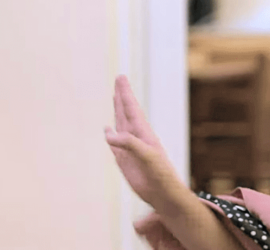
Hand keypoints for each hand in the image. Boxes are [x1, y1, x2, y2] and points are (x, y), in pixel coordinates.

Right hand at [105, 75, 185, 211]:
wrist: (162, 192)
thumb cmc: (160, 173)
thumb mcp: (147, 156)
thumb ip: (130, 143)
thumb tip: (108, 133)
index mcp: (144, 132)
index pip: (132, 108)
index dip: (125, 93)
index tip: (121, 77)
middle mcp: (136, 136)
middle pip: (126, 111)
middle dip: (122, 95)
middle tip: (119, 79)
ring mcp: (130, 147)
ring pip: (121, 124)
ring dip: (117, 110)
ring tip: (115, 97)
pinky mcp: (124, 160)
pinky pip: (114, 144)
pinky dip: (110, 135)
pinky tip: (107, 130)